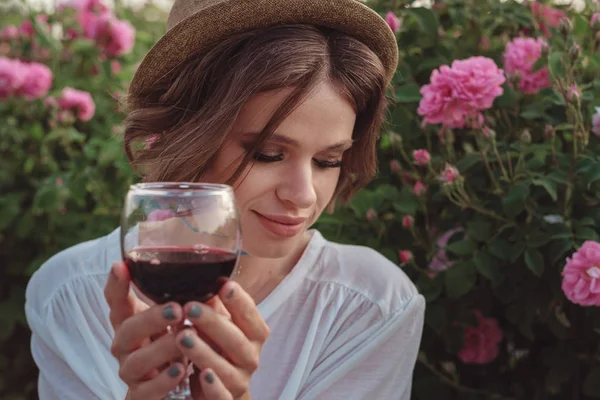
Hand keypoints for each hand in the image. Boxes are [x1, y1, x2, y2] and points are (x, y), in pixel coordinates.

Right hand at [105, 261, 188, 398]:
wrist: (170, 385)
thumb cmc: (171, 343)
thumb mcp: (174, 319)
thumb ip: (180, 300)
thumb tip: (206, 277)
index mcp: (130, 322)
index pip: (117, 301)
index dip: (116, 285)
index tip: (121, 265)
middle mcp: (125, 346)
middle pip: (127, 330)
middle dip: (151, 318)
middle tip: (177, 309)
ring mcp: (130, 371)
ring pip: (136, 362)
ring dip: (161, 349)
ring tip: (184, 338)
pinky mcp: (140, 394)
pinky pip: (146, 390)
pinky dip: (163, 380)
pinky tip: (181, 370)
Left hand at [177, 281, 269, 399]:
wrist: (222, 389)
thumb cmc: (220, 347)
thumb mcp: (218, 324)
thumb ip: (213, 305)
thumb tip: (199, 277)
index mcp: (255, 334)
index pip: (250, 314)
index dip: (239, 301)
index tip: (224, 285)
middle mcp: (251, 357)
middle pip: (237, 340)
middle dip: (213, 323)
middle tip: (190, 307)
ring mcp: (240, 380)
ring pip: (226, 368)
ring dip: (205, 352)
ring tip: (182, 336)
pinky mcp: (227, 399)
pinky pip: (222, 396)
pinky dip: (213, 386)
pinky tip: (200, 374)